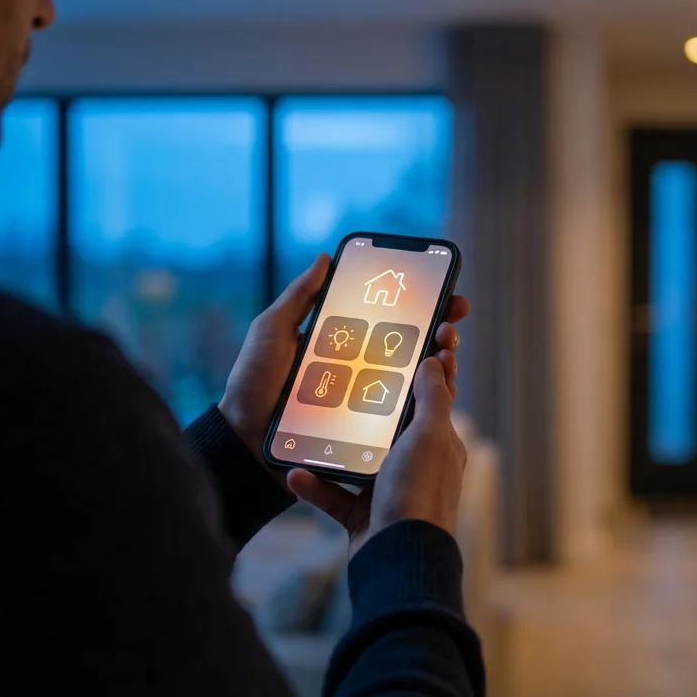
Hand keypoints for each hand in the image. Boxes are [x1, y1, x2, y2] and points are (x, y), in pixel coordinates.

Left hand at [218, 254, 469, 487]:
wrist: (244, 437)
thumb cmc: (253, 382)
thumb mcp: (273, 330)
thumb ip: (300, 297)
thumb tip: (326, 259)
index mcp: (345, 345)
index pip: (392, 321)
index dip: (422, 307)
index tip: (447, 293)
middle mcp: (361, 372)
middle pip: (413, 349)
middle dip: (441, 333)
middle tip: (452, 323)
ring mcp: (365, 403)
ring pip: (415, 383)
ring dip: (440, 365)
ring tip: (447, 351)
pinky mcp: (364, 431)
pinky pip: (398, 417)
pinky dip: (422, 403)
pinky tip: (437, 387)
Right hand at [287, 354, 465, 554]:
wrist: (398, 559)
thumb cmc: (419, 495)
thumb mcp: (429, 436)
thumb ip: (431, 398)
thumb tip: (435, 362)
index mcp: (438, 443)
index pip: (435, 394)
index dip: (430, 363)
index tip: (417, 334)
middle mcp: (415, 464)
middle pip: (389, 421)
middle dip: (367, 399)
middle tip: (343, 371)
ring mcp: (388, 490)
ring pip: (355, 457)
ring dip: (330, 445)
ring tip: (308, 421)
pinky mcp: (362, 516)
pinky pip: (333, 494)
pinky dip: (314, 485)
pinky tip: (294, 472)